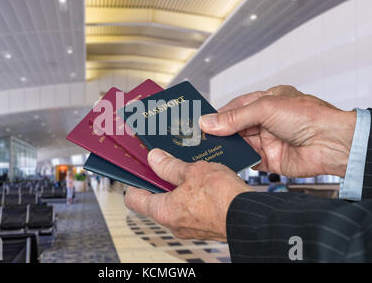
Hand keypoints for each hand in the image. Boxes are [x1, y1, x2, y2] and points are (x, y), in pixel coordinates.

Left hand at [125, 149, 253, 240]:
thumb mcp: (193, 172)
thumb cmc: (222, 198)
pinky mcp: (205, 226)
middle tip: (164, 163)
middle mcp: (174, 223)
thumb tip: (155, 159)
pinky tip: (203, 181)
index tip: (137, 172)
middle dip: (160, 182)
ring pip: (176, 205)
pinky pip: (192, 209)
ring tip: (186, 169)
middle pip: (156, 201)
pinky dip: (193, 196)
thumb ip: (170, 166)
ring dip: (179, 188)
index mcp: (164, 211)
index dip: (134, 183)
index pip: (134, 200)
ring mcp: (190, 227)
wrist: (251, 217)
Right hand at [199, 85, 355, 177]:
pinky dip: (235, 161)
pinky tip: (222, 161)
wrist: (331, 143)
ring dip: (225, 147)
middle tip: (198, 138)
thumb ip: (235, 117)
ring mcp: (267, 141)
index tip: (199, 122)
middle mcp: (265, 121)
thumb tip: (208, 122)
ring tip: (205, 150)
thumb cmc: (308, 116)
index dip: (217, 115)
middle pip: (234, 127)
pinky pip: (247, 160)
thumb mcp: (265, 108)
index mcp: (266, 101)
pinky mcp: (269, 160)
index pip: (234, 107)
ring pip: (238, 144)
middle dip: (218, 133)